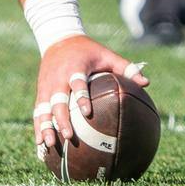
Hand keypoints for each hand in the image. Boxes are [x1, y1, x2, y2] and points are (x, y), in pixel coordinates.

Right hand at [32, 36, 147, 161]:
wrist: (59, 40)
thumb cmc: (89, 51)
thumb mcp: (107, 54)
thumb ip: (126, 68)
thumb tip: (147, 83)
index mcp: (75, 67)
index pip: (77, 82)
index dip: (81, 97)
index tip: (87, 112)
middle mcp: (58, 77)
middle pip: (57, 100)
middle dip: (61, 118)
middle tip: (68, 135)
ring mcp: (47, 86)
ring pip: (43, 109)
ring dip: (44, 127)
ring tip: (48, 145)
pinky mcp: (41, 92)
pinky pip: (38, 112)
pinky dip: (38, 128)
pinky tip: (40, 146)